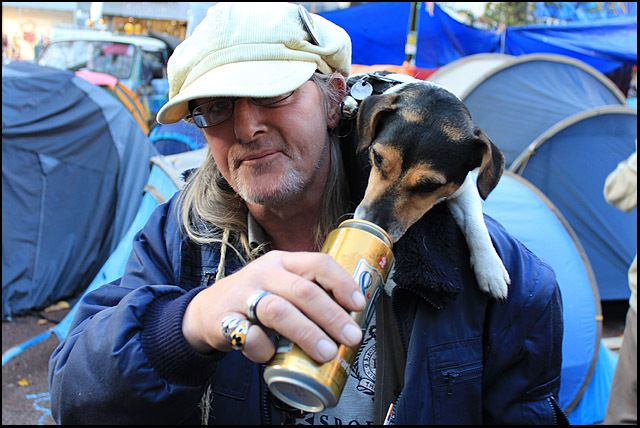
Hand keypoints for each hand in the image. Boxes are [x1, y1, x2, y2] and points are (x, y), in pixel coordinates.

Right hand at [182, 250, 365, 363]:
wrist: (205, 311)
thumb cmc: (254, 299)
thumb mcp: (280, 285)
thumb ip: (308, 295)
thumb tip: (350, 322)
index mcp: (283, 262)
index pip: (318, 263)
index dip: (342, 283)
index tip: (358, 305)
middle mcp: (263, 274)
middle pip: (303, 291)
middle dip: (332, 316)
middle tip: (350, 337)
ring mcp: (243, 295)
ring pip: (278, 311)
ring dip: (307, 334)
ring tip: (326, 353)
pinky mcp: (224, 320)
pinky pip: (248, 335)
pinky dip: (263, 348)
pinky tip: (271, 355)